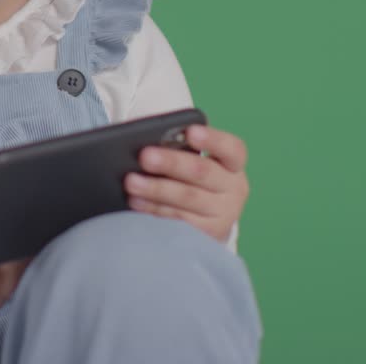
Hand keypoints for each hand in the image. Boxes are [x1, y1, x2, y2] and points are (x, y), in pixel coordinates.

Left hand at [124, 123, 249, 242]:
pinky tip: (137, 201)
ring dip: (156, 189)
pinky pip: (178, 219)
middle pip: (202, 172)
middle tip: (144, 156)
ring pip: (187, 197)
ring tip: (131, 181)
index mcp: (233, 163)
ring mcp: (223, 214)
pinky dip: (154, 209)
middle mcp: (233, 189)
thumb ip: (179, 147)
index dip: (212, 139)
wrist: (207, 218)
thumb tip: (150, 140)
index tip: (190, 131)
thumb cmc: (194, 178)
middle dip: (171, 163)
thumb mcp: (195, 161)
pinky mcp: (207, 234)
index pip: (232, 149)